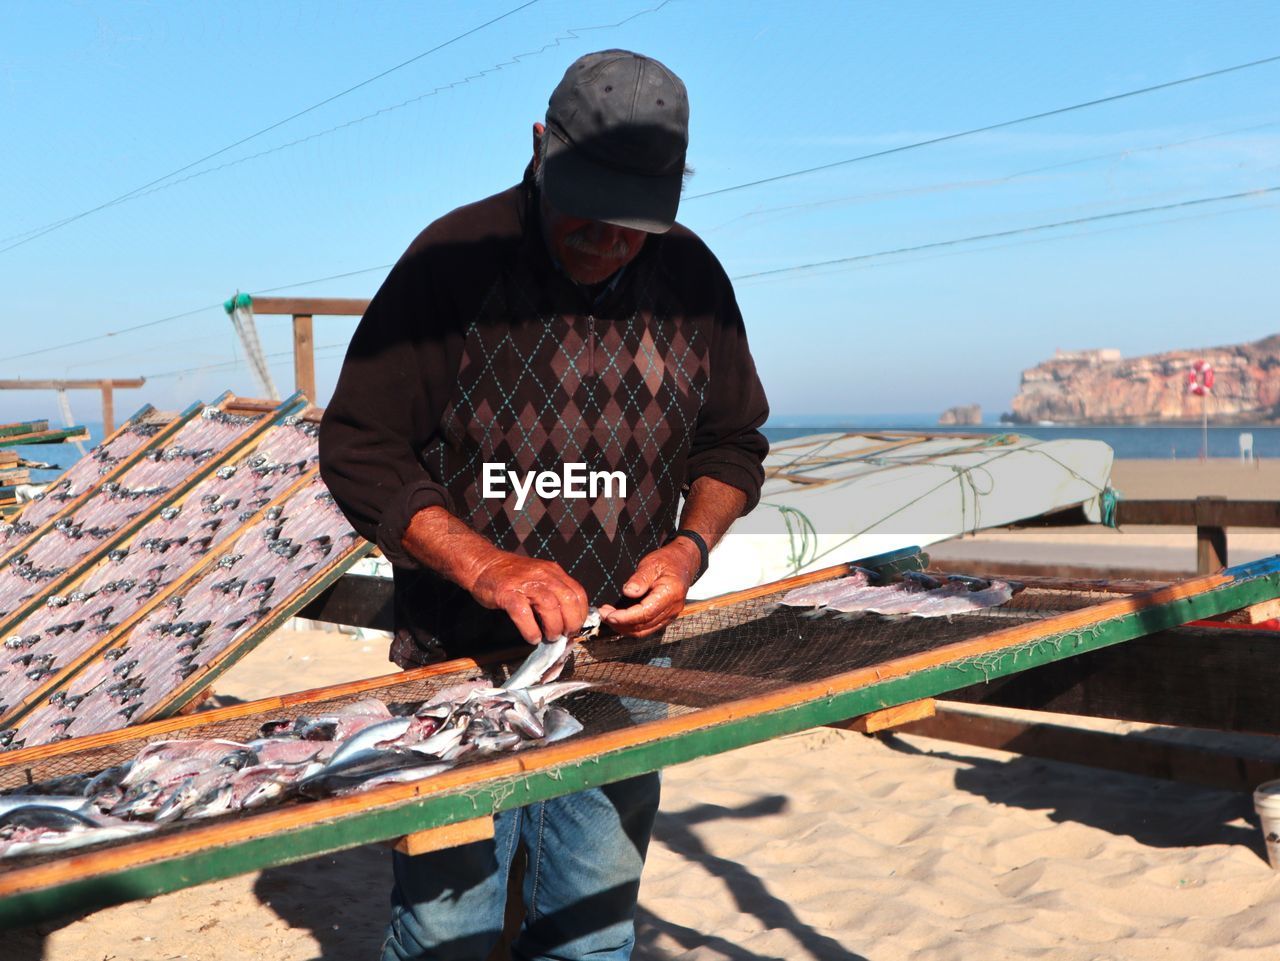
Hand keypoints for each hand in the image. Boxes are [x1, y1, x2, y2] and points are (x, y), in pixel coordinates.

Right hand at [468, 551, 589, 644]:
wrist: (483, 565)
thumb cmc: (511, 576)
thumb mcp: (539, 578)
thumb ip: (553, 593)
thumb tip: (568, 620)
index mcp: (553, 572)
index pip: (578, 593)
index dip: (581, 614)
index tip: (575, 627)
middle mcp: (543, 575)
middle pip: (567, 600)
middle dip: (571, 622)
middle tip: (565, 635)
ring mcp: (525, 583)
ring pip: (549, 607)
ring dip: (553, 627)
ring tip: (549, 637)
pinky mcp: (507, 593)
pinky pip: (523, 614)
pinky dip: (531, 629)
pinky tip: (532, 637)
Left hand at [599, 539, 700, 637]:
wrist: (683, 562)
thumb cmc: (667, 561)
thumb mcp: (651, 564)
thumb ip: (640, 579)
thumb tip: (628, 592)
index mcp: (670, 594)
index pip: (645, 613)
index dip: (624, 617)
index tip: (608, 614)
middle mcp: (672, 609)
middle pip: (643, 626)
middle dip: (620, 624)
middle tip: (603, 614)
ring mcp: (671, 615)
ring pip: (644, 631)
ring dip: (624, 627)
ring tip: (608, 616)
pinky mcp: (666, 617)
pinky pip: (647, 628)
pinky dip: (632, 626)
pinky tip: (620, 618)